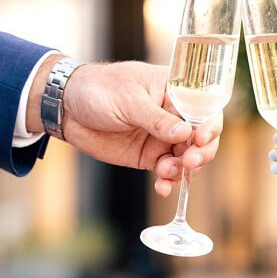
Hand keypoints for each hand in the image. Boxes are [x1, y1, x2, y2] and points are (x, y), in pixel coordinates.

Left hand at [28, 58, 221, 193]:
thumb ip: (156, 118)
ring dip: (183, 169)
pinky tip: (162, 187)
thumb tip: (185, 133)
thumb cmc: (99, 90)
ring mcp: (163, 137)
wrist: (68, 107)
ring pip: (187, 157)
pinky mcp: (149, 156)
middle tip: (190, 162)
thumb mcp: (128, 100)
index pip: (204, 107)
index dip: (209, 124)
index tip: (200, 138)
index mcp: (175, 90)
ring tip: (166, 173)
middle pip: (202, 136)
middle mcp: (174, 114)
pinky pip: (167, 171)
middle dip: (201, 152)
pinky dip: (168, 181)